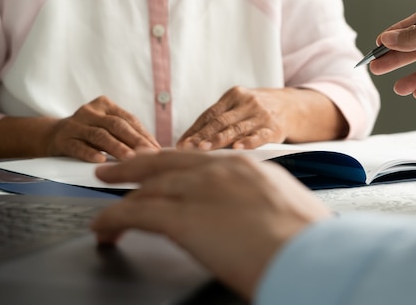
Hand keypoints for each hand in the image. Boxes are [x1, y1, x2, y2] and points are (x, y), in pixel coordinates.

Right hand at [47, 96, 159, 161]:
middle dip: (135, 140)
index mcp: (105, 105)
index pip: (129, 119)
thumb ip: (126, 133)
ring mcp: (75, 125)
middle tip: (149, 154)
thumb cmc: (88, 133)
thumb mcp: (106, 126)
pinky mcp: (63, 139)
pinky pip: (78, 146)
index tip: (157, 149)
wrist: (51, 135)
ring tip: (130, 159)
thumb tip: (154, 149)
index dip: (144, 134)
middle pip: (116, 125)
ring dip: (117, 147)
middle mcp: (90, 112)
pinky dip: (90, 153)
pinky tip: (101, 160)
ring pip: (99, 135)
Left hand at [91, 150, 331, 298]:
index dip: (172, 164)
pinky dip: (113, 219)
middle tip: (115, 171)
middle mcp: (219, 171)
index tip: (160, 167)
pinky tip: (104, 227)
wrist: (311, 254)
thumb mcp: (289, 207)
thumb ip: (263, 203)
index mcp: (246, 168)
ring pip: (148, 186)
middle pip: (166, 162)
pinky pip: (135, 213)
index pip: (197, 160)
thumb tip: (256, 216)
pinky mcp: (182, 219)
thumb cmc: (308, 239)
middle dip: (137, 166)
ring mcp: (199, 191)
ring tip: (105, 201)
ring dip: (121, 194)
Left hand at [176, 86, 347, 149]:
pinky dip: (248, 142)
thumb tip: (187, 140)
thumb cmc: (256, 110)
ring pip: (236, 129)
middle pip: (220, 121)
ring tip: (203, 150)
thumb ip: (218, 120)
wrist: (293, 106)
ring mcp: (262, 115)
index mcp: (234, 95)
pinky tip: (237, 148)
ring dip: (218, 140)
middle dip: (202, 136)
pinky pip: (259, 135)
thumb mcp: (239, 106)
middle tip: (187, 148)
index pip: (209, 114)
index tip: (180, 144)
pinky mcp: (275, 128)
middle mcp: (247, 102)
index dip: (194, 129)